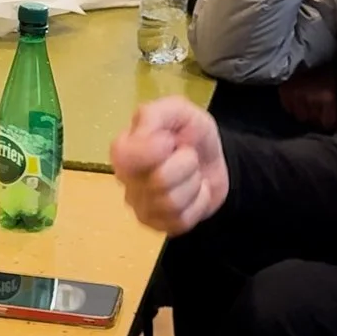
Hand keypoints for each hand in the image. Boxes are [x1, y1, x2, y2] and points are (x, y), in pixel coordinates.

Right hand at [108, 97, 229, 234]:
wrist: (213, 160)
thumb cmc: (190, 133)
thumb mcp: (176, 110)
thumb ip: (154, 114)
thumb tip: (140, 137)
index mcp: (123, 148)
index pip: (127, 157)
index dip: (155, 149)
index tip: (171, 140)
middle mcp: (126, 180)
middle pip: (159, 181)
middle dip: (186, 165)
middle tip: (188, 156)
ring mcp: (140, 206)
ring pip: (172, 203)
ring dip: (193, 184)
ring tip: (191, 173)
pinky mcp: (158, 225)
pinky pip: (181, 221)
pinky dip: (199, 203)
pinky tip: (194, 192)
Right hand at [278, 64, 336, 129]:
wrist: (308, 53)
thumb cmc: (326, 69)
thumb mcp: (336, 84)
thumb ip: (335, 103)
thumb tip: (333, 121)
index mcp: (328, 97)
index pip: (328, 122)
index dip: (328, 121)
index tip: (328, 118)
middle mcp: (311, 99)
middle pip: (313, 120)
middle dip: (316, 117)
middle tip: (317, 110)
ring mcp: (296, 96)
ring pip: (300, 116)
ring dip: (304, 112)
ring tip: (307, 105)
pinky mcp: (284, 92)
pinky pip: (288, 108)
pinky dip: (293, 106)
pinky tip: (297, 100)